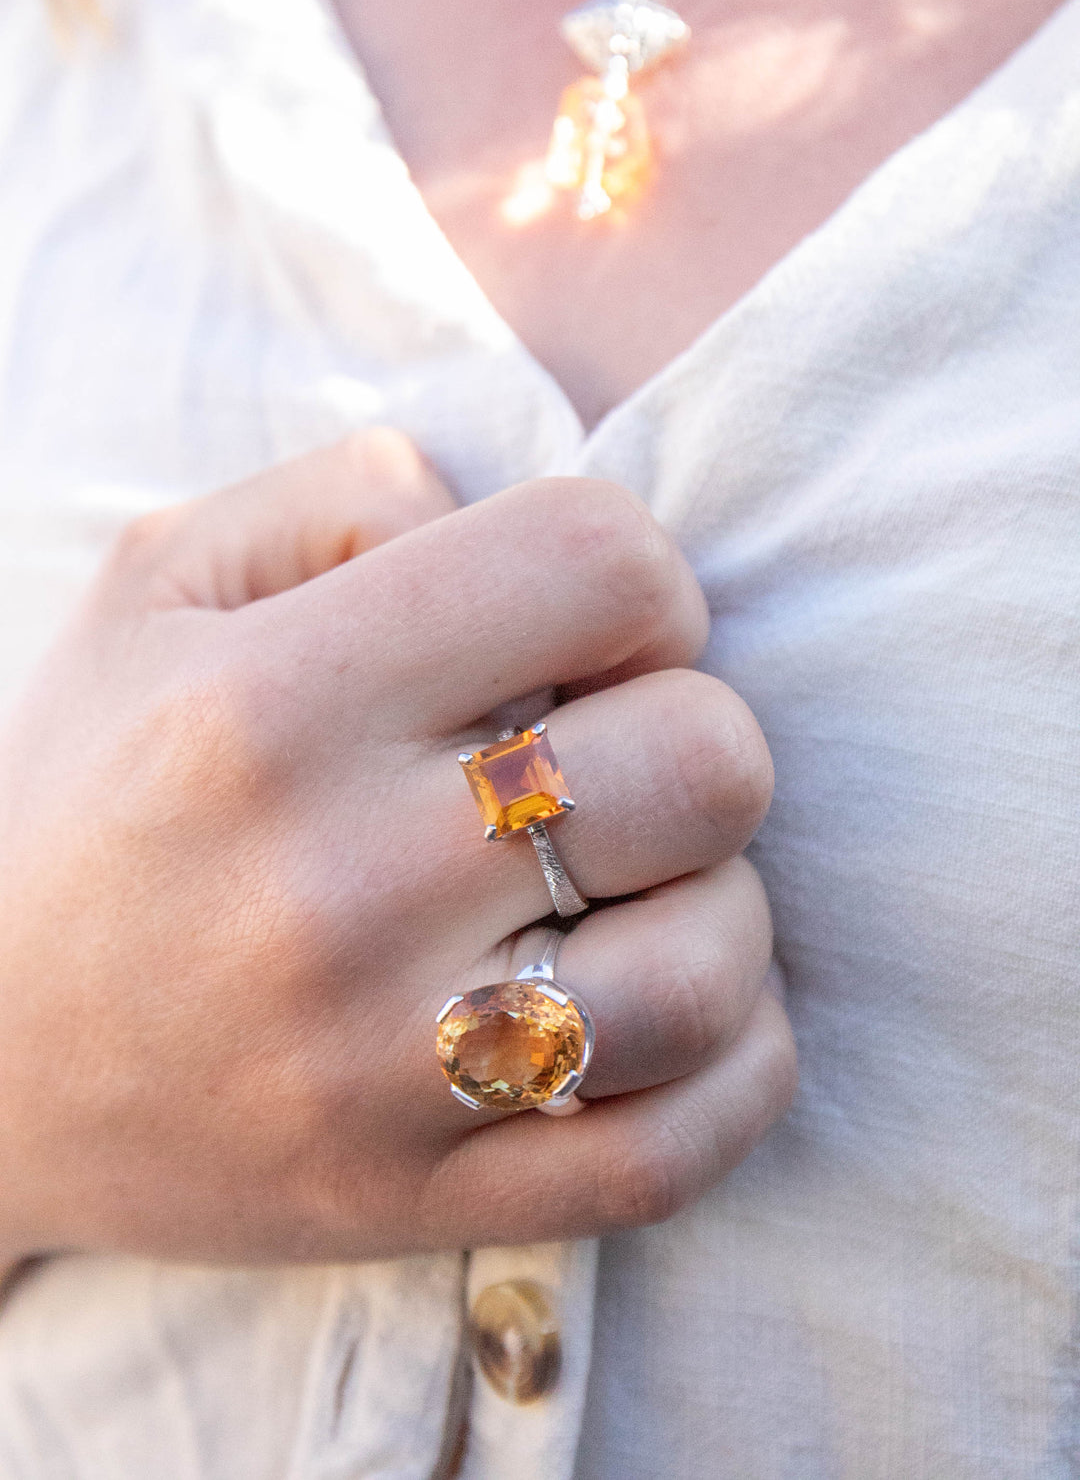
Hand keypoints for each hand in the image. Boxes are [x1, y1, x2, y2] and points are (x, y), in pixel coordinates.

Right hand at [0, 429, 794, 1263]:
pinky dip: (729, 1069)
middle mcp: (335, 885)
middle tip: (613, 762)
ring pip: (709, 966)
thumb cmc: (90, 798)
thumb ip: (343, 494)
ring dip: (718, 904)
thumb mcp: (155, 588)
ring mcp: (382, 1068)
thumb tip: (506, 508)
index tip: (593, 639)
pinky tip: (670, 1008)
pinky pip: (673, 1152)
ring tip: (636, 889)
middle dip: (695, 733)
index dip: (642, 582)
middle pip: (700, 762)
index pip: (599, 564)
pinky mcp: (417, 1202)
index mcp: (274, 702)